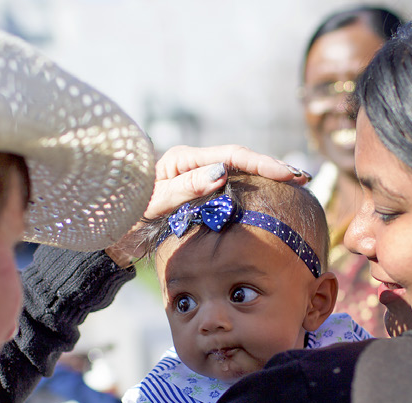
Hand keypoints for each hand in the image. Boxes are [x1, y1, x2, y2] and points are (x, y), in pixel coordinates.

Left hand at [105, 145, 310, 265]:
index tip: (289, 174)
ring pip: (238, 175)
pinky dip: (251, 192)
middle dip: (271, 168)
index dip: (263, 164)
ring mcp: (195, 179)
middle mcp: (192, 164)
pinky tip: (269, 197)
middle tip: (302, 178)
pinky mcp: (197, 196)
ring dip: (265, 179)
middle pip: (240, 161)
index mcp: (183, 158)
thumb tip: (222, 173)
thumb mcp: (153, 203)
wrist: (109, 238)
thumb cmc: (124, 217)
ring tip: (294, 183)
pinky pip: (229, 191)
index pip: (232, 156)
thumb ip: (186, 188)